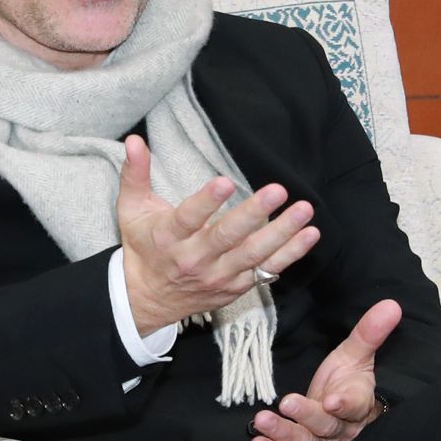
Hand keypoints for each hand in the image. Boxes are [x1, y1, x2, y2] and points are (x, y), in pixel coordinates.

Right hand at [116, 134, 319, 334]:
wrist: (148, 299)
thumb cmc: (143, 246)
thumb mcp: (131, 209)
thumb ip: (135, 173)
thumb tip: (134, 140)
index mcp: (168, 238)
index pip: (188, 219)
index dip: (206, 202)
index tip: (226, 182)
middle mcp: (194, 260)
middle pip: (226, 237)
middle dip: (254, 214)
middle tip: (277, 190)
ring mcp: (218, 275)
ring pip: (253, 254)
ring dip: (282, 233)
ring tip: (303, 210)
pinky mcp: (236, 286)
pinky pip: (267, 269)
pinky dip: (290, 253)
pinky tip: (309, 234)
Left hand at [249, 299, 401, 440]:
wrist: (336, 412)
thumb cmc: (346, 381)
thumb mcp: (355, 354)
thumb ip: (369, 332)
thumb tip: (392, 304)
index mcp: (358, 405)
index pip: (356, 406)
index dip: (345, 405)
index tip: (332, 399)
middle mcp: (341, 431)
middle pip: (326, 427)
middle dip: (306, 416)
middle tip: (286, 402)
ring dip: (284, 435)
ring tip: (263, 421)